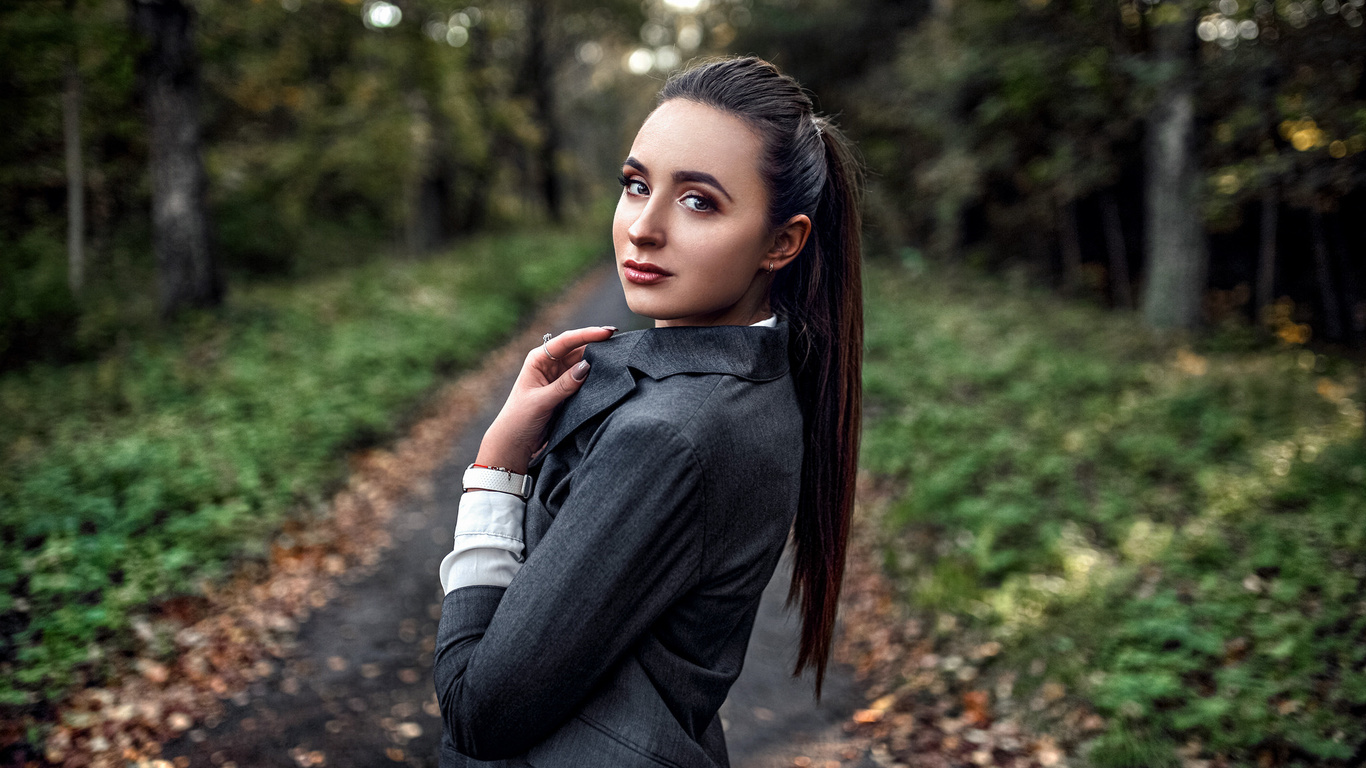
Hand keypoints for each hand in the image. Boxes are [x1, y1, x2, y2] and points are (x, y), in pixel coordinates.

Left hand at [475, 326, 617, 473]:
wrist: (515, 442)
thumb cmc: (519, 419)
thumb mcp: (541, 401)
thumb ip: (564, 385)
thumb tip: (587, 366)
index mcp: (539, 359)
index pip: (566, 341)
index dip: (587, 334)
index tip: (607, 333)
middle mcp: (550, 364)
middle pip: (578, 349)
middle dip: (598, 345)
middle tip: (620, 342)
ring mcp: (560, 377)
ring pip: (584, 363)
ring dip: (599, 361)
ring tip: (619, 357)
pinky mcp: (567, 391)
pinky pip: (585, 379)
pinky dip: (597, 377)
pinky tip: (610, 374)